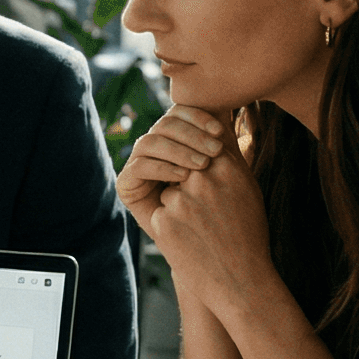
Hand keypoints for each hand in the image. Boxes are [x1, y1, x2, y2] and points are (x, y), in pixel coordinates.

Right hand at [119, 105, 227, 242]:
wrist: (213, 254)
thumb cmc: (227, 213)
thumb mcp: (229, 170)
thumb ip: (224, 139)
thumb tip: (230, 103)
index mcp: (177, 141)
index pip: (179, 114)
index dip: (197, 117)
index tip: (220, 132)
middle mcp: (156, 151)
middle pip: (165, 124)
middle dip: (191, 135)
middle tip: (214, 153)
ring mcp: (140, 167)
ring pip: (151, 141)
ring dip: (178, 150)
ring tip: (202, 167)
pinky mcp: (128, 186)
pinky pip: (139, 166)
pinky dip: (163, 167)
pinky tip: (183, 178)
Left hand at [143, 125, 277, 320]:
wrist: (242, 283)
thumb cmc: (247, 235)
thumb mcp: (246, 189)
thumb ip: (227, 158)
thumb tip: (214, 127)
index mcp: (227, 167)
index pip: (199, 146)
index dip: (198, 161)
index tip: (207, 180)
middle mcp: (203, 178)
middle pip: (179, 166)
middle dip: (185, 183)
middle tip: (206, 212)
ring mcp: (181, 200)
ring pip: (168, 190)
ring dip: (178, 206)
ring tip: (203, 230)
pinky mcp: (163, 222)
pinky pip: (159, 212)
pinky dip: (171, 226)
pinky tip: (191, 243)